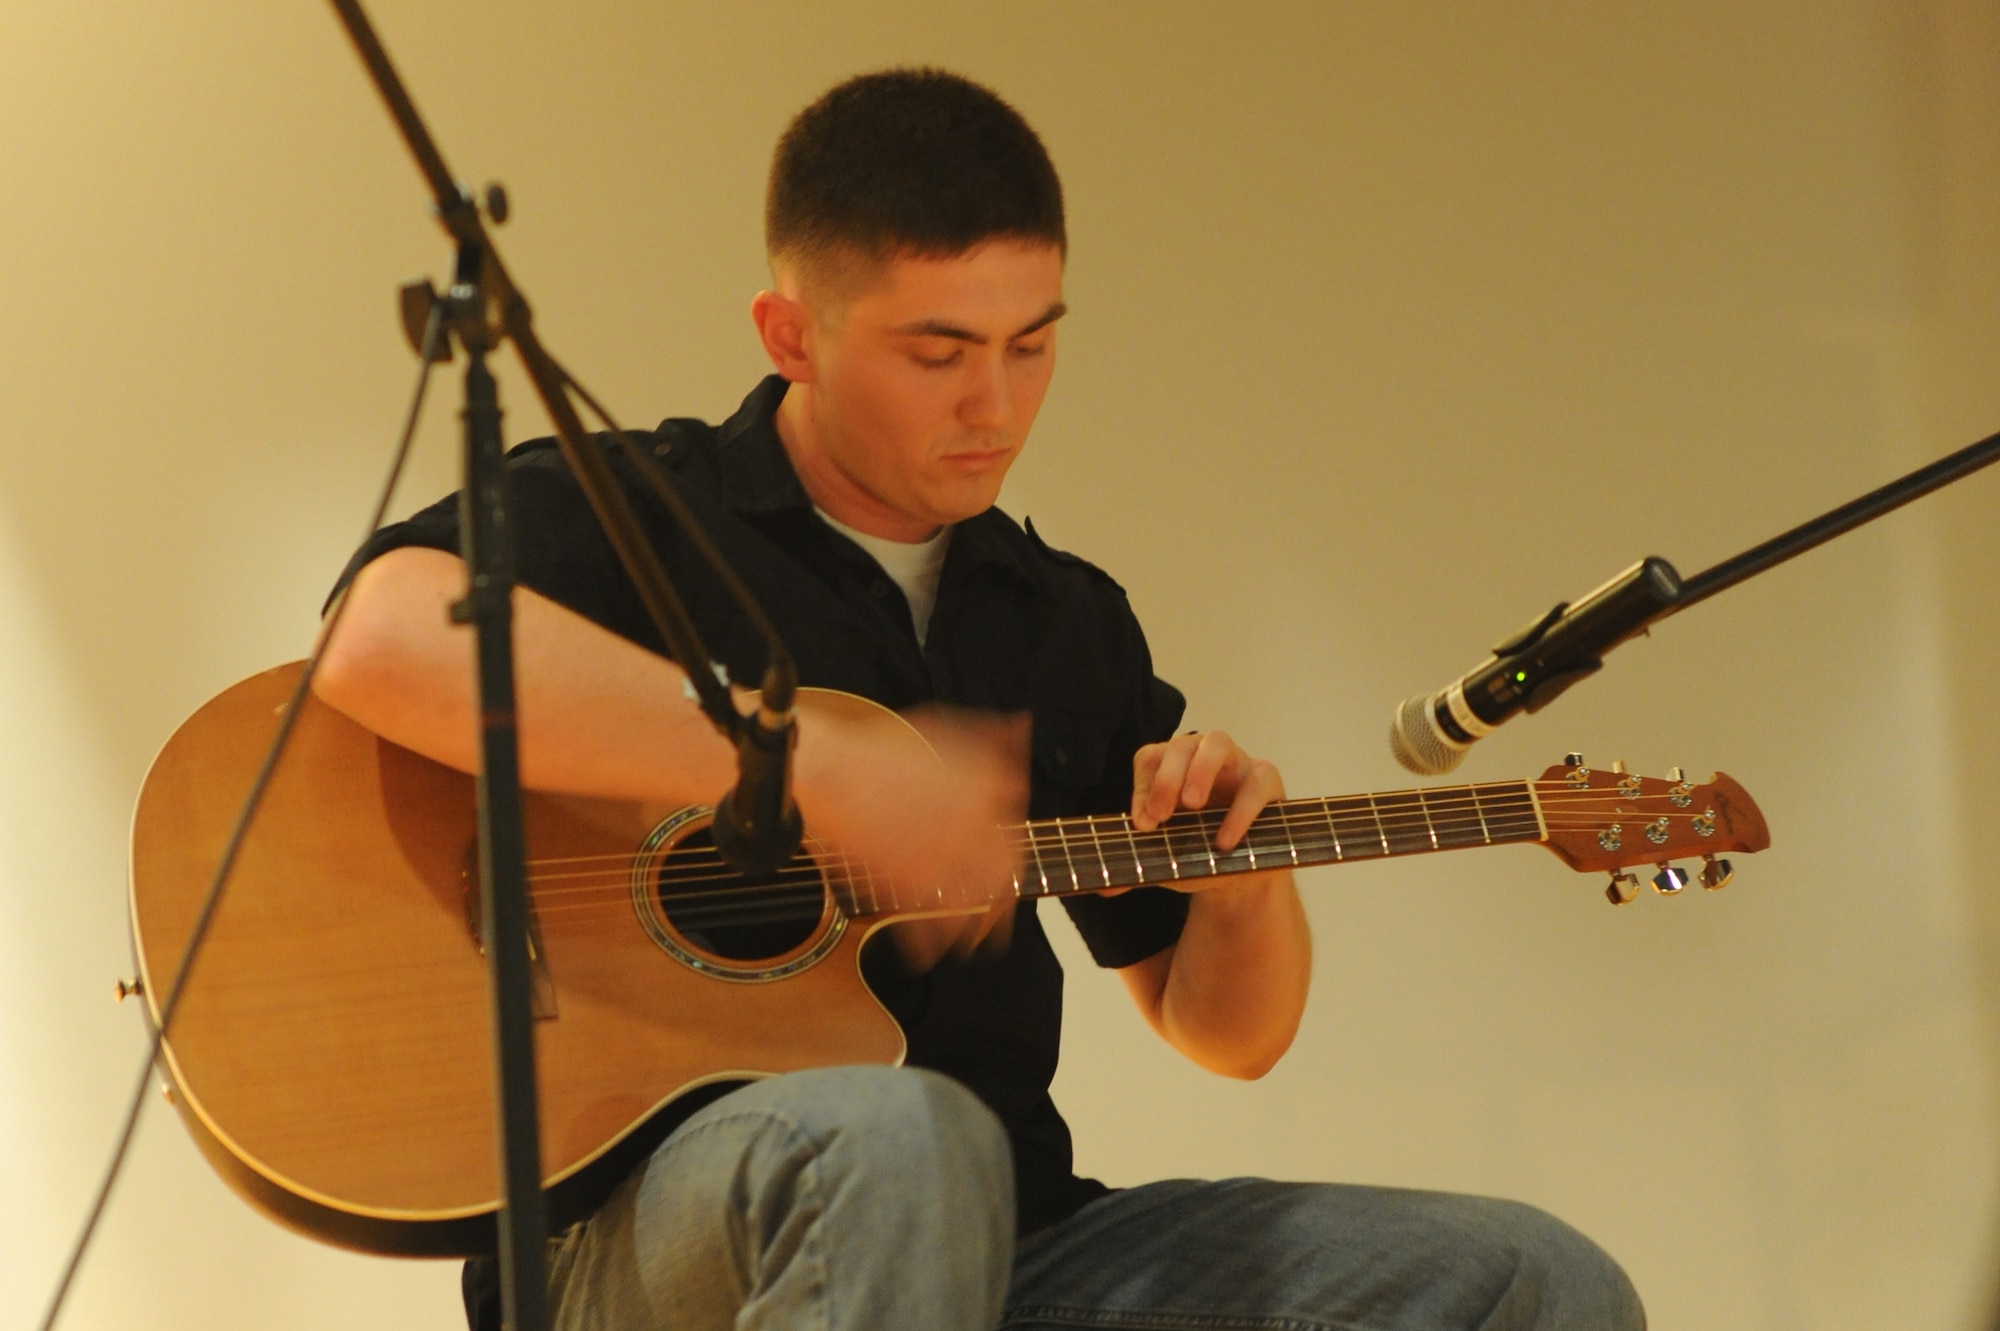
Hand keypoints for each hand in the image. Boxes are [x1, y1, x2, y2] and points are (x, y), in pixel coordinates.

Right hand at [792, 696, 1026, 967]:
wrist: (830, 771)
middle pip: (1007, 868)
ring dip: (981, 927)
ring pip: (977, 903)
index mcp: (984, 788)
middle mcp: (972, 826)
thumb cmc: (878, 748)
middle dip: (1007, 889)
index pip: (1017, 821)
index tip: (1008, 848)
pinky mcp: (906, 882)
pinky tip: (928, 955)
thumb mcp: (942, 727)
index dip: (1013, 837)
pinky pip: (928, 925)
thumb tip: (1020, 726)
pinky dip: (929, 946)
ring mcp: (941, 858)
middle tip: (1002, 905)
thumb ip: (988, 735)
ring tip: (976, 942)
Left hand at [1131, 730, 1286, 870]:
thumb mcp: (1167, 862)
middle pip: (1181, 744)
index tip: (1142, 825)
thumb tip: (1103, 887)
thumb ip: (1137, 867)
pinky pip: (1255, 784)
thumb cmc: (1200, 854)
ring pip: (1217, 743)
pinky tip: (1224, 841)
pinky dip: (1240, 812)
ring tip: (1191, 805)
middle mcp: (1201, 757)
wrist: (1243, 877)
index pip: (1150, 759)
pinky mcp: (1267, 782)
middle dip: (1167, 777)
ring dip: (1200, 771)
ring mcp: (1237, 763)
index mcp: (1172, 769)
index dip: (1144, 787)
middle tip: (1159, 816)